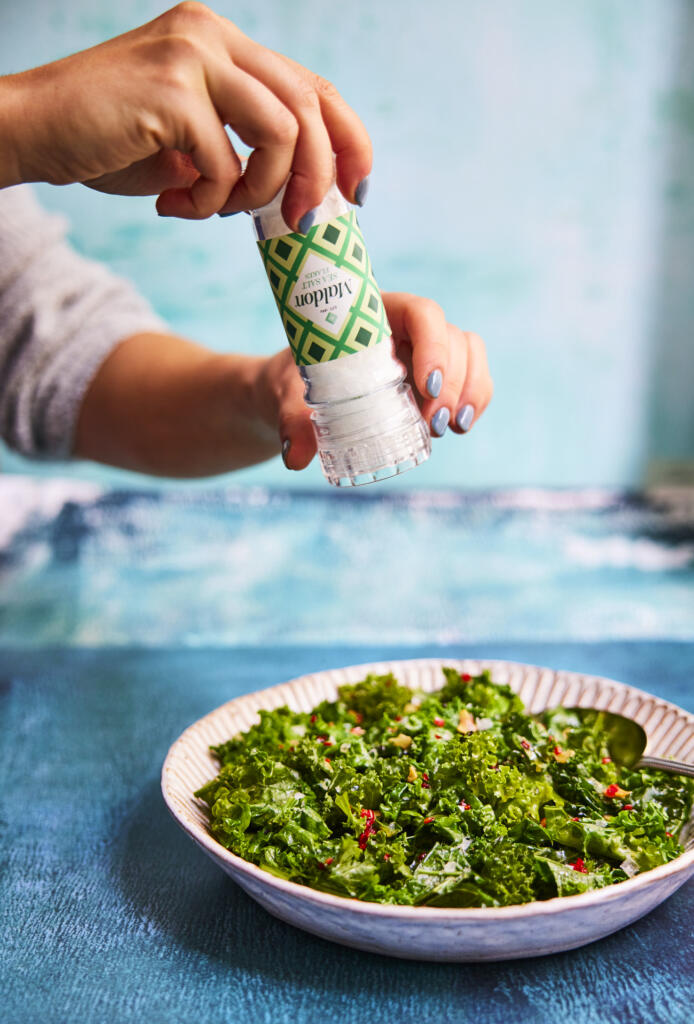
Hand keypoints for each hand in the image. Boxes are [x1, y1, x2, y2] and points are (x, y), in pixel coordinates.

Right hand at [0, 2, 370, 228]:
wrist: (35, 132)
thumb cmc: (112, 143)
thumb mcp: (193, 143)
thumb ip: (244, 148)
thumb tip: (303, 191)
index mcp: (224, 44)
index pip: (311, 84)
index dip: (347, 139)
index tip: (356, 190)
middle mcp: (214, 36)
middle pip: (309, 105)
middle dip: (316, 175)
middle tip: (299, 221)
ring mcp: (193, 55)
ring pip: (282, 130)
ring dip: (261, 189)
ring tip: (218, 208)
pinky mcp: (171, 88)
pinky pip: (227, 161)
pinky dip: (212, 200)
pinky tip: (177, 204)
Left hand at [257, 292, 492, 469]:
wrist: (295, 399)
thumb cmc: (290, 386)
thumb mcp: (285, 398)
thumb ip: (291, 420)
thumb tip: (297, 456)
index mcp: (374, 315)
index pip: (420, 313)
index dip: (433, 344)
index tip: (427, 385)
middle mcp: (405, 328)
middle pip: (451, 337)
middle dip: (453, 381)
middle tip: (432, 424)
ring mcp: (424, 351)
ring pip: (468, 354)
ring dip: (469, 391)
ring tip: (447, 428)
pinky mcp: (434, 377)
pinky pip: (471, 378)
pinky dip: (474, 400)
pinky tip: (459, 427)